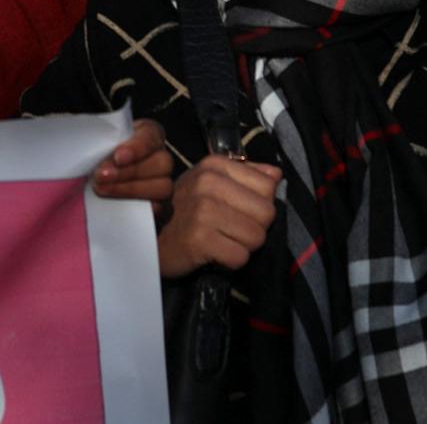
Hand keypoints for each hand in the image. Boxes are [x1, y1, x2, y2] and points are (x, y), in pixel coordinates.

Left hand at [90, 119, 175, 207]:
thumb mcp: (100, 142)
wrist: (95, 178)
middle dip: (130, 172)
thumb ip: (101, 144)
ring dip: (131, 190)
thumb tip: (98, 157)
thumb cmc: (98, 153)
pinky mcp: (161, 205)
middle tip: (101, 176)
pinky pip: (160, 208)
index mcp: (148, 134)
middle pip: (162, 163)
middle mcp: (161, 156)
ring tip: (103, 190)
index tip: (118, 157)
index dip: (136, 148)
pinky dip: (142, 208)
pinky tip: (122, 206)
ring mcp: (164, 182)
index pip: (151, 136)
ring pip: (164, 187)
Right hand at [156, 154, 282, 277]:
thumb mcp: (211, 183)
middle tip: (232, 230)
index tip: (239, 210)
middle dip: (255, 228)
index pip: (268, 185)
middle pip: (267, 213)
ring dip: (243, 246)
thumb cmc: (185, 211)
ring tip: (222, 241)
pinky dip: (231, 261)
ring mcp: (202, 211)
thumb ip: (246, 175)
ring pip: (256, 238)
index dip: (259, 203)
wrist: (149, 238)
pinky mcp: (199, 239)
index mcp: (215, 166)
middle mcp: (208, 183)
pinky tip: (215, 253)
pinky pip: (240, 257)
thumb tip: (276, 175)